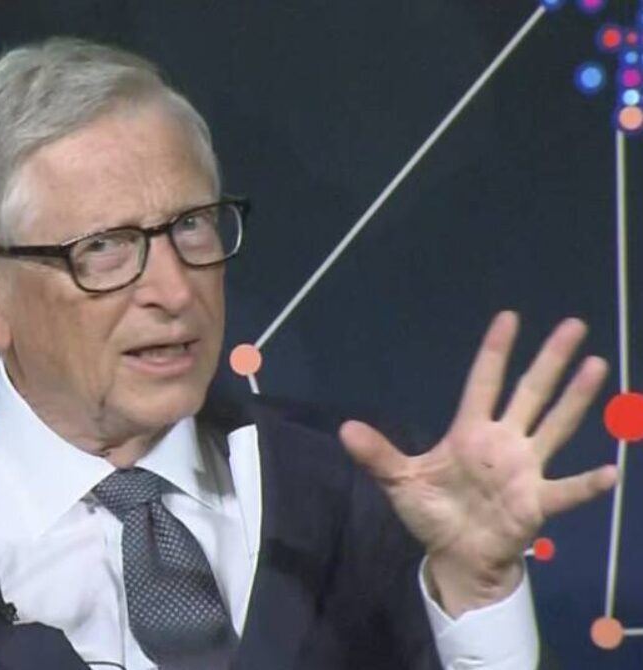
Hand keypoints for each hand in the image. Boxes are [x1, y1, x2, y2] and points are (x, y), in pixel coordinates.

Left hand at [339, 311, 617, 616]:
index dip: (495, 352)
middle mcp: (503, 443)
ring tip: (596, 366)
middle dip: (549, 361)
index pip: (483, 382)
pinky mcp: (535, 501)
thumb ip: (378, 455)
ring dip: (575, 399)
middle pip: (529, 394)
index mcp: (469, 432)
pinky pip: (566, 490)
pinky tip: (610, 470)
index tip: (509, 317)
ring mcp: (523, 469)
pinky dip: (587, 483)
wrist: (454, 555)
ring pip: (554, 427)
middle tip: (573, 325)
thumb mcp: (400, 481)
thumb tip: (344, 429)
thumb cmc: (432, 513)